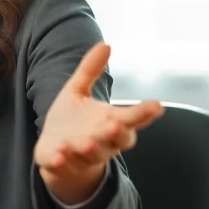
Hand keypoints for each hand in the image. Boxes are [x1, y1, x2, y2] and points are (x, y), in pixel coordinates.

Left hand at [34, 42, 163, 204]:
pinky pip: (63, 164)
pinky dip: (61, 160)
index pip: (133, 119)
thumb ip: (90, 70)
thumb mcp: (78, 91)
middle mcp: (102, 141)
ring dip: (91, 148)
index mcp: (110, 122)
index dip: (144, 113)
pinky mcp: (60, 163)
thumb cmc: (73, 121)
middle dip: (119, 133)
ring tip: (86, 142)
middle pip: (119, 140)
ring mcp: (82, 155)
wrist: (53, 152)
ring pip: (93, 154)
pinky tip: (58, 155)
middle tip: (117, 124)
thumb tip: (106, 44)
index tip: (156, 106)